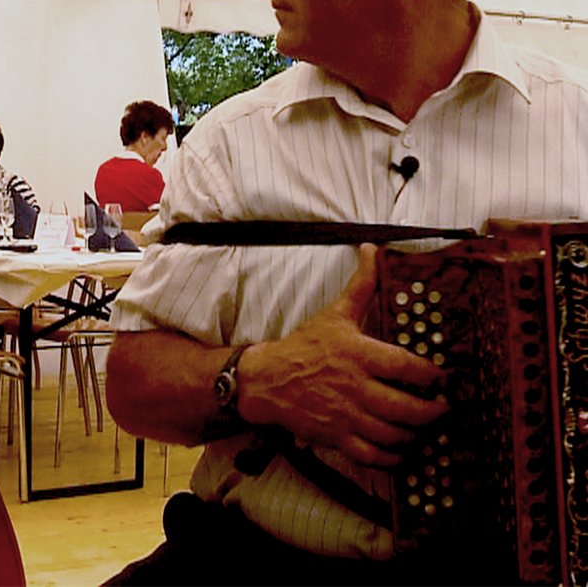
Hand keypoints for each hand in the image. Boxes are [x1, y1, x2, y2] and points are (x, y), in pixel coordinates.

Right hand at [239, 244, 447, 467]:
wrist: (267, 379)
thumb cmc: (304, 346)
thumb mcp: (335, 313)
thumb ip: (361, 286)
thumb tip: (372, 251)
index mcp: (358, 354)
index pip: (407, 367)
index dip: (431, 375)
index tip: (441, 377)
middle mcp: (355, 387)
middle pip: (407, 408)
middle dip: (433, 413)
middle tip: (442, 409)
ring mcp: (346, 415)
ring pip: (394, 433)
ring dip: (415, 434)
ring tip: (423, 428)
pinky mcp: (337, 436)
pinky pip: (373, 455)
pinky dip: (392, 457)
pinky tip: (400, 450)